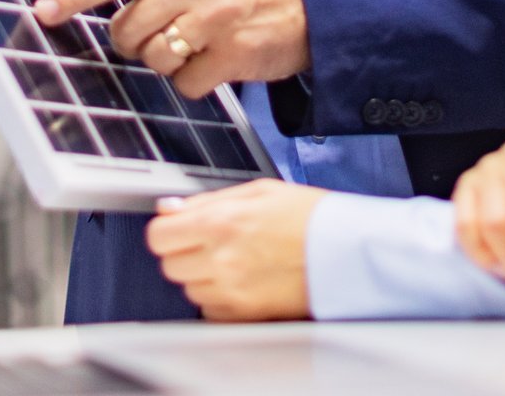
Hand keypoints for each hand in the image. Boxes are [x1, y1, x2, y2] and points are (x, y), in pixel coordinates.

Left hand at [32, 0, 308, 95]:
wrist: (310, 7)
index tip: (43, 13)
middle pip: (127, 30)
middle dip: (137, 41)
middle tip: (167, 31)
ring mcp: (217, 17)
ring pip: (153, 59)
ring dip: (167, 62)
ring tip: (196, 44)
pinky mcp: (234, 53)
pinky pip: (186, 84)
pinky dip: (195, 82)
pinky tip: (216, 62)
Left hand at [146, 180, 323, 320]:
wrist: (346, 250)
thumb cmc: (309, 216)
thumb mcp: (258, 191)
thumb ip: (206, 200)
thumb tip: (170, 208)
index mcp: (220, 221)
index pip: (158, 235)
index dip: (167, 230)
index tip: (178, 229)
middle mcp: (220, 258)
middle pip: (169, 265)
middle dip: (185, 253)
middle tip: (212, 243)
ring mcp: (231, 290)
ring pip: (189, 289)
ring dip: (203, 277)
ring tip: (235, 261)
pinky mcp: (246, 314)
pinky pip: (210, 311)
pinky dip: (219, 299)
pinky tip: (243, 281)